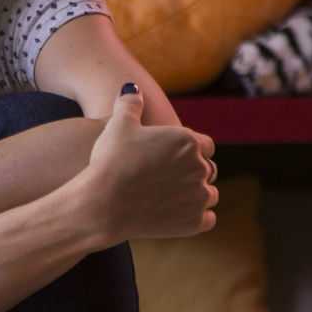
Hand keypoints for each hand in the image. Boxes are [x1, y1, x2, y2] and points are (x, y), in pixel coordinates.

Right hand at [82, 83, 217, 243]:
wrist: (102, 202)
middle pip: (208, 169)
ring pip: (209, 194)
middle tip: (173, 177)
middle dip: (193, 172)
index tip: (176, 156)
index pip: (205, 144)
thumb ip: (130, 103)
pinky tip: (181, 213)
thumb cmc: (110, 160)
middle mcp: (199, 167)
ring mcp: (199, 196)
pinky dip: (198, 217)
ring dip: (197, 194)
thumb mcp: (117, 124)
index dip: (192, 149)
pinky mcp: (194, 222)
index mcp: (188, 141)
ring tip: (176, 195)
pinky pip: (207, 219)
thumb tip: (132, 89)